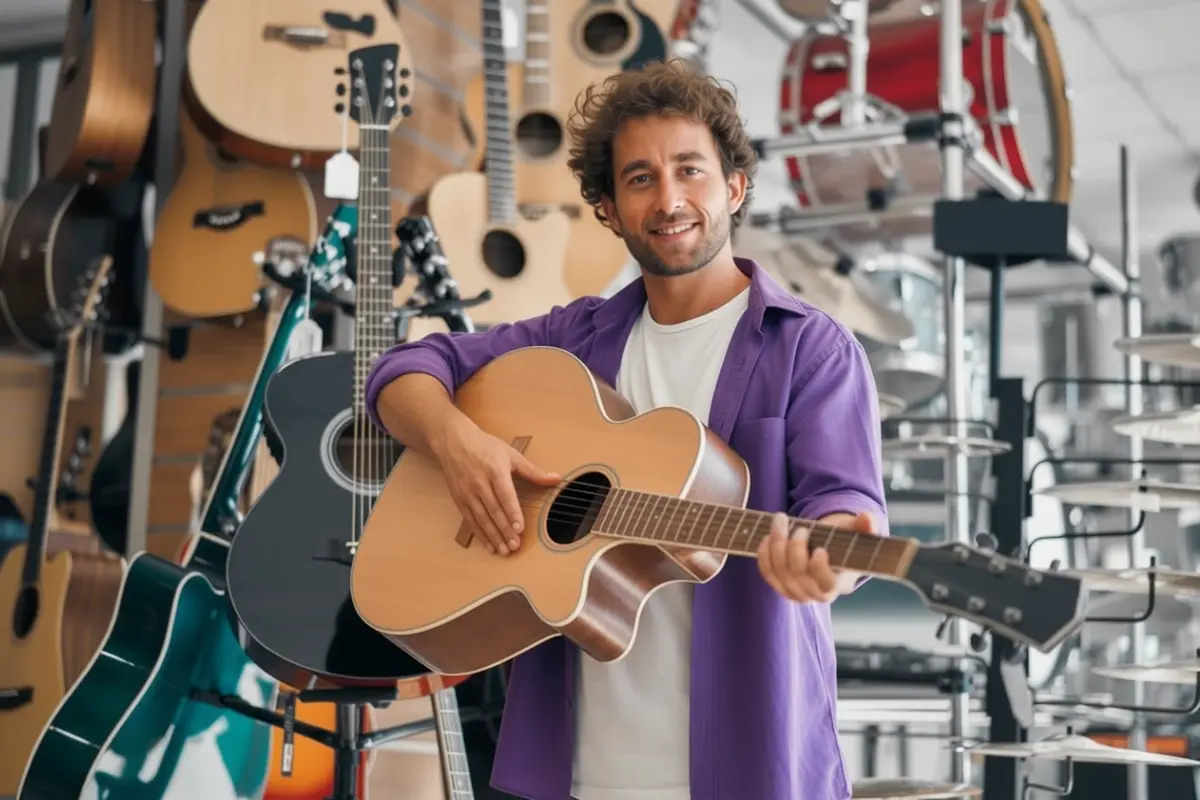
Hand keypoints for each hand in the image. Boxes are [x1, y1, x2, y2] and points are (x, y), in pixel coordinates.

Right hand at [434, 416, 559, 555]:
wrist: (454, 442)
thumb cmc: (485, 447)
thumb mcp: (511, 455)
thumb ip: (533, 471)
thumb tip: (555, 478)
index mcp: (495, 470)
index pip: (505, 495)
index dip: (512, 512)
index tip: (519, 528)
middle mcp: (479, 483)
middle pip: (494, 510)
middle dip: (505, 530)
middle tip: (515, 546)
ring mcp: (467, 492)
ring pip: (482, 518)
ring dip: (493, 536)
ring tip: (504, 550)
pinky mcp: (459, 499)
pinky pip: (470, 520)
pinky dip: (480, 534)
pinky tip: (489, 545)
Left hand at [756, 511, 874, 602]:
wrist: (827, 546)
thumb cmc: (845, 540)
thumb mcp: (857, 531)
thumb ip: (865, 525)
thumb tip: (868, 519)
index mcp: (839, 583)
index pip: (826, 584)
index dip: (819, 569)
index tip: (819, 549)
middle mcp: (816, 593)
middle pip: (798, 575)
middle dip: (795, 547)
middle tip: (800, 527)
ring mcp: (796, 592)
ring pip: (780, 573)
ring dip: (777, 544)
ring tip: (781, 522)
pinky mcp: (780, 586)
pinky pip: (768, 573)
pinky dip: (765, 554)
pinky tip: (768, 537)